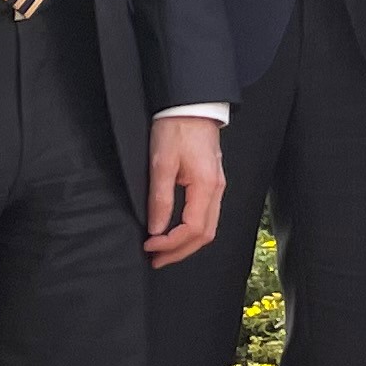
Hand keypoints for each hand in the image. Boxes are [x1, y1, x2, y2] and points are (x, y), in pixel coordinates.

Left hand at [145, 114, 227, 267]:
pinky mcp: (211, 183)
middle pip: (204, 235)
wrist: (191, 105)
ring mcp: (216, 187)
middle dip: (179, 252)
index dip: (171, 244)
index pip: (192, 229)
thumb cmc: (176, 128)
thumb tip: (157, 228)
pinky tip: (175, 232)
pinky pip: (206, 216)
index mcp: (206, 186)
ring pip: (207, 228)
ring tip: (163, 251)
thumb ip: (160, 199)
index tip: (149, 246)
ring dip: (185, 244)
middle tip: (155, 260)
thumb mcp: (161, 163)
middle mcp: (216, 190)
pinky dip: (190, 231)